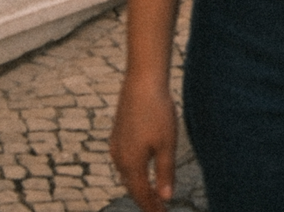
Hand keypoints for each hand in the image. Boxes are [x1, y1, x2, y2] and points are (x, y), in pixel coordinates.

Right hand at [110, 78, 178, 211]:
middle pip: (132, 186)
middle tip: (157, 209)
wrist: (141, 83)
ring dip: (138, 186)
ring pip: (126, 174)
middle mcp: (119, 158)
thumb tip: (165, 197)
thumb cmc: (157, 112)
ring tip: (150, 194)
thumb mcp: (167, 144)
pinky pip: (124, 161)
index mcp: (131, 163)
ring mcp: (116, 146)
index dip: (151, 207)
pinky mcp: (117, 135)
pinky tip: (139, 170)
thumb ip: (165, 172)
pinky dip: (133, 172)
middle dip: (145, 199)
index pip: (141, 194)